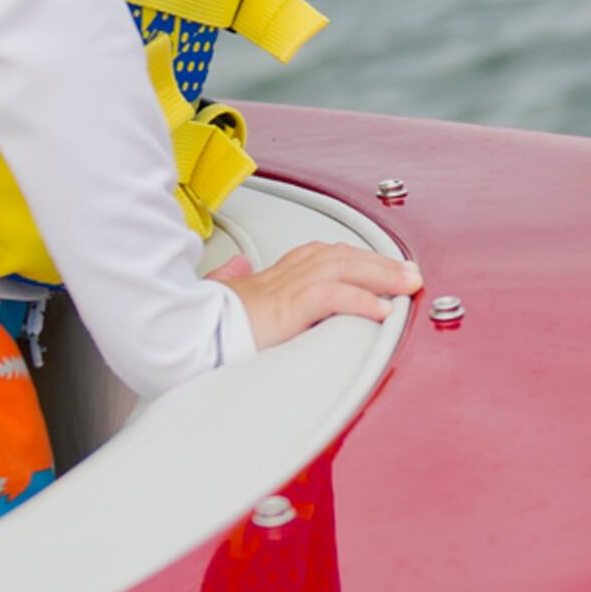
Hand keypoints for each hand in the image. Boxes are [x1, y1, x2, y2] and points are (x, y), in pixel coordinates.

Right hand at [208, 241, 424, 349]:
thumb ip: (231, 279)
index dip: (354, 257)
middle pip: (339, 257)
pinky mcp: (281, 310)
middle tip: (411, 273)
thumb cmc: (200, 323)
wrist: (179, 336)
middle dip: (380, 263)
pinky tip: (380, 310)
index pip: (320, 254)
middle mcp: (280, 276)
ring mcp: (281, 291)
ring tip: (408, 285)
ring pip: (341, 269)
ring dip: (380, 276)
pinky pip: (327, 298)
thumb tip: (235, 264)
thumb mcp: (219, 296)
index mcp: (270, 274)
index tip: (382, 263)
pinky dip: (358, 300)